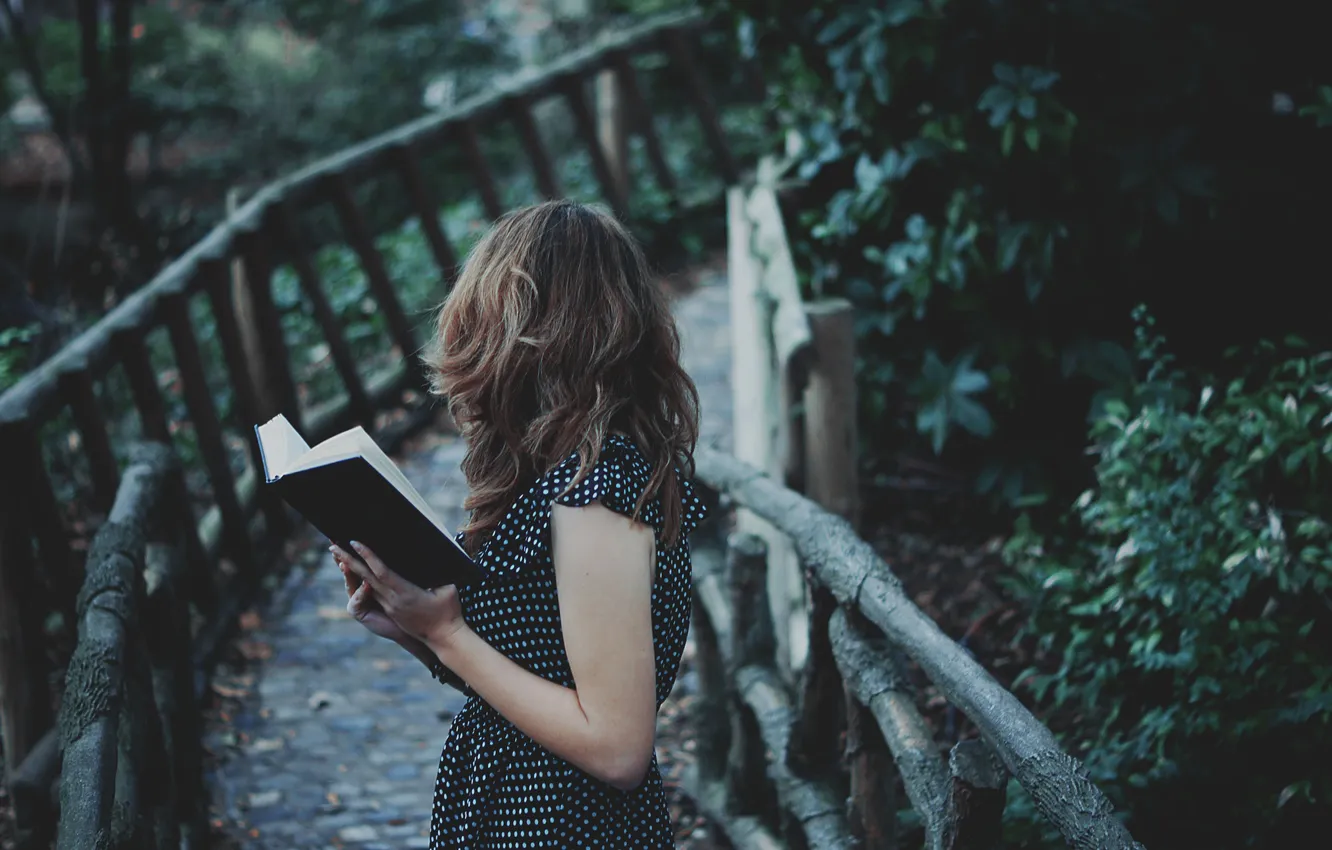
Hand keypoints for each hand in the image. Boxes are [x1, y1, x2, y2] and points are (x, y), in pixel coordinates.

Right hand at [332, 547, 409, 643]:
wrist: (410, 623)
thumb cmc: (411, 601)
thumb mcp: (402, 580)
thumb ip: (396, 566)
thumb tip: (401, 542)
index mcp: (371, 578)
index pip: (359, 561)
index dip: (352, 550)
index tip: (349, 538)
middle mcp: (361, 587)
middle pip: (348, 569)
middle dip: (341, 557)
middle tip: (334, 545)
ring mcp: (357, 600)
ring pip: (349, 584)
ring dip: (347, 572)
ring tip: (345, 563)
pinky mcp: (359, 612)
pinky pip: (356, 602)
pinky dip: (361, 593)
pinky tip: (367, 585)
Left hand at [333, 541, 466, 649]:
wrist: (443, 638)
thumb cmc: (449, 612)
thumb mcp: (447, 589)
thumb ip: (437, 574)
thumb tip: (432, 557)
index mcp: (405, 594)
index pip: (381, 572)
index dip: (368, 556)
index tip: (355, 543)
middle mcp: (392, 601)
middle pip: (366, 578)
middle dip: (348, 560)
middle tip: (333, 546)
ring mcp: (390, 606)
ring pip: (366, 585)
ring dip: (351, 570)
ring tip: (337, 555)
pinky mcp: (391, 610)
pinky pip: (373, 592)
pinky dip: (361, 580)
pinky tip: (355, 571)